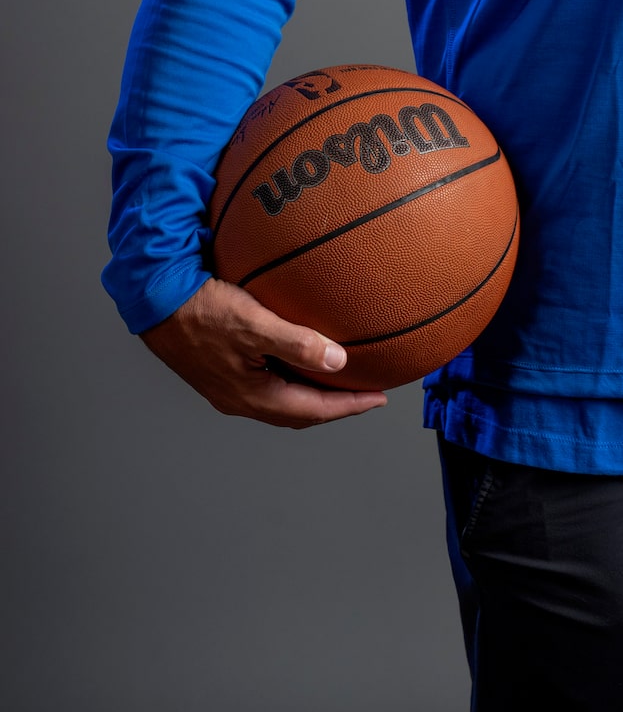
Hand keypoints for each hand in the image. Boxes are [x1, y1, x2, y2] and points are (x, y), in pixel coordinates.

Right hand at [140, 277, 387, 428]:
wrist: (154, 300)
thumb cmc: (201, 309)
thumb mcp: (253, 324)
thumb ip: (296, 343)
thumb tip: (339, 361)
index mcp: (251, 396)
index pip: (312, 411)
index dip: (348, 407)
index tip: (378, 398)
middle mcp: (240, 398)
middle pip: (299, 412)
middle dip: (335, 404)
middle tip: (366, 391)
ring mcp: (230, 386)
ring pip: (283, 398)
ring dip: (314, 391)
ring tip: (341, 377)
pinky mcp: (223, 368)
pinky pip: (269, 381)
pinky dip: (294, 375)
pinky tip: (302, 355)